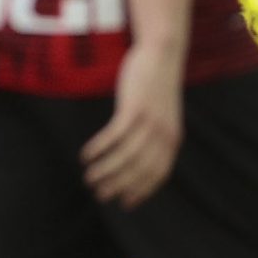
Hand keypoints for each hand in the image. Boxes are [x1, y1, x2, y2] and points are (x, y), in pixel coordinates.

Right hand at [82, 44, 184, 208]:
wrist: (161, 55)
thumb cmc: (157, 86)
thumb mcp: (163, 115)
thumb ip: (156, 136)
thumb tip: (139, 157)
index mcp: (172, 139)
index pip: (157, 175)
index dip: (141, 191)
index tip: (124, 203)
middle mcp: (163, 134)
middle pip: (138, 170)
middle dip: (117, 185)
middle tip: (98, 193)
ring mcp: (149, 122)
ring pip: (124, 156)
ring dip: (104, 170)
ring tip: (88, 177)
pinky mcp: (134, 109)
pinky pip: (113, 136)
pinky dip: (98, 148)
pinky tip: (86, 155)